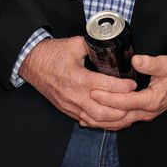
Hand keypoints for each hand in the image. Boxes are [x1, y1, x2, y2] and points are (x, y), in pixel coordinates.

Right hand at [18, 36, 136, 129]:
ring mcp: (70, 105)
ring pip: (96, 120)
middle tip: (134, 102)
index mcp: (78, 78)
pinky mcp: (67, 110)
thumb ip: (94, 46)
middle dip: (123, 109)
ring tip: (128, 114)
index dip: (124, 87)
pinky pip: (87, 121)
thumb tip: (109, 45)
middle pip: (105, 111)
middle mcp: (75, 95)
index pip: (107, 87)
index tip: (133, 84)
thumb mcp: (74, 44)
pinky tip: (112, 120)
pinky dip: (101, 122)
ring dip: (114, 120)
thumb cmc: (51, 54)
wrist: (31, 63)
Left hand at [87, 54, 166, 129]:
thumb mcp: (166, 64)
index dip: (109, 97)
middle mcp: (147, 110)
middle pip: (120, 115)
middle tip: (84, 103)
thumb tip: (136, 61)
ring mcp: (145, 113)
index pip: (126, 102)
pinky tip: (97, 119)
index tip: (94, 91)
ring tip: (84, 116)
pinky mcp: (143, 112)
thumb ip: (150, 63)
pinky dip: (110, 120)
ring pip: (121, 121)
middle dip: (101, 110)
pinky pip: (124, 119)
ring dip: (103, 120)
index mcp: (152, 99)